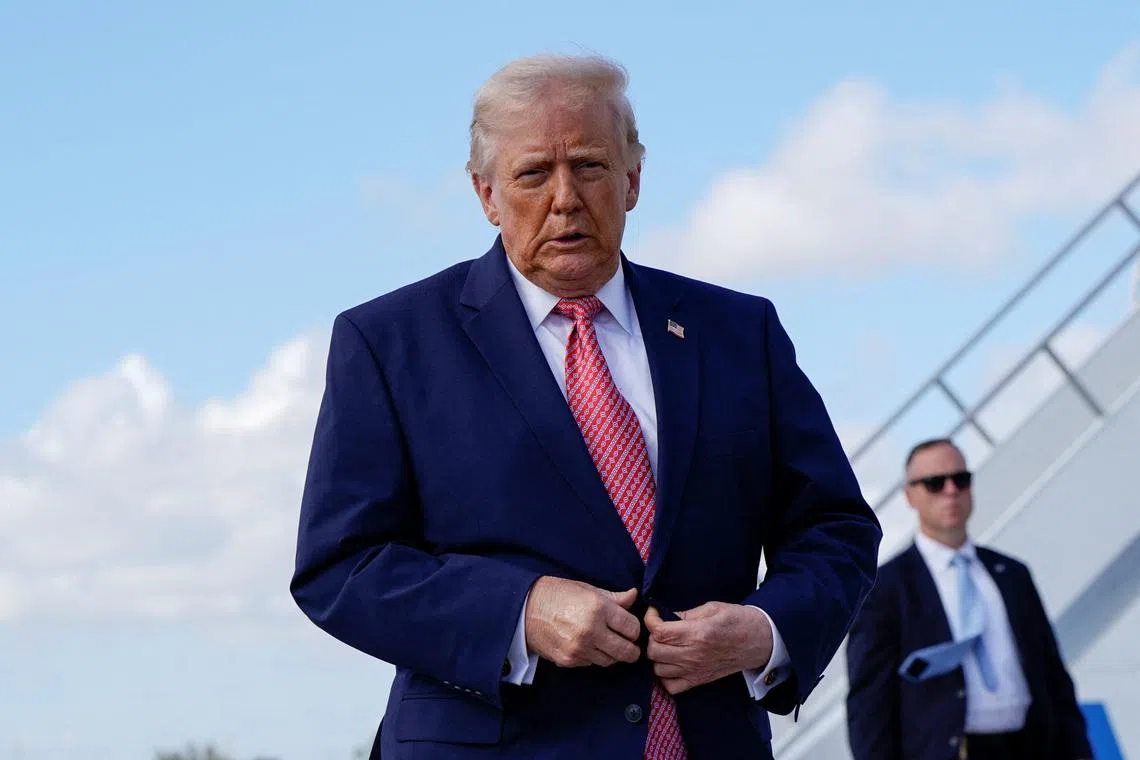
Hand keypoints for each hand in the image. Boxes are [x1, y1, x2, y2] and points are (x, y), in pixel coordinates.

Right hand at [524, 577, 641, 667]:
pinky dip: (594, 657)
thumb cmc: (557, 594)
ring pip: (610, 660)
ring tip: (606, 643)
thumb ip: (613, 597)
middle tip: (628, 644)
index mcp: (599, 608)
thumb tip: (633, 596)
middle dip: (631, 648)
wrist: (525, 608)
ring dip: (612, 654)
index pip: (632, 627)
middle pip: (626, 651)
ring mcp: (579, 648)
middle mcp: (591, 630)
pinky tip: (588, 645)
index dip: (634, 628)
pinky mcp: (569, 660)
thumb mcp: (587, 589)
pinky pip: (592, 663)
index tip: (629, 627)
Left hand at [645, 602, 772, 694]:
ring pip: (658, 669)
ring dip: (657, 656)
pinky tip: (671, 663)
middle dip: (652, 637)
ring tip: (666, 645)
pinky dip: (666, 676)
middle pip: (653, 651)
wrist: (760, 641)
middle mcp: (693, 655)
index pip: (659, 632)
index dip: (650, 619)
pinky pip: (671, 687)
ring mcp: (695, 671)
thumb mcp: (712, 608)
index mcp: (697, 634)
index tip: (654, 613)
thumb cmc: (738, 621)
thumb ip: (686, 614)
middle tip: (661, 628)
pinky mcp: (699, 681)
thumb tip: (665, 616)